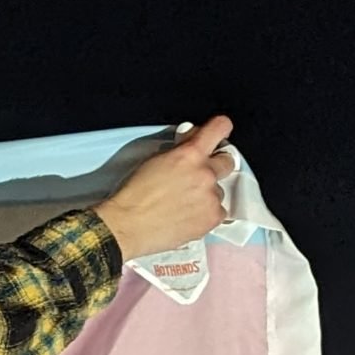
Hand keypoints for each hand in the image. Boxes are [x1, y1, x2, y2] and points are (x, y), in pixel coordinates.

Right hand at [95, 117, 236, 260]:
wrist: (127, 226)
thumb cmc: (134, 195)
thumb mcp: (154, 160)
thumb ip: (179, 150)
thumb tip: (191, 142)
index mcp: (189, 154)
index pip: (219, 128)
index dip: (219, 130)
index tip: (218, 136)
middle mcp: (205, 173)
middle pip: (227, 161)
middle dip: (215, 166)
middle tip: (198, 177)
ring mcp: (211, 197)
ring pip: (219, 190)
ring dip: (207, 194)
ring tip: (184, 204)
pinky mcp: (212, 218)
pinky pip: (219, 211)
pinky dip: (206, 213)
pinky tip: (188, 216)